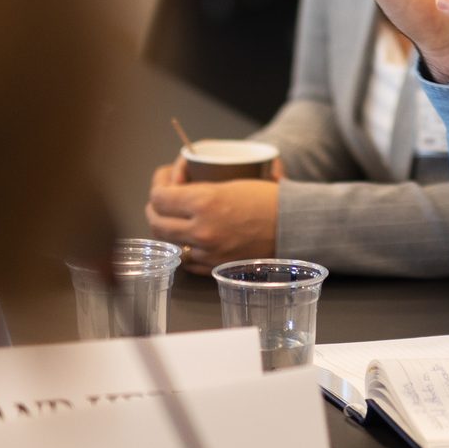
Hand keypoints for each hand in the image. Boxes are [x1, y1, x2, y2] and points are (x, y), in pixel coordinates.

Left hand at [146, 164, 280, 274]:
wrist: (294, 225)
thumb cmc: (267, 198)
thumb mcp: (230, 182)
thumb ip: (198, 187)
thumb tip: (177, 183)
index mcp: (204, 202)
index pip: (159, 197)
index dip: (158, 185)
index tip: (165, 180)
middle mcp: (200, 229)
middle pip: (156, 222)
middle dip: (154, 208)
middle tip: (162, 200)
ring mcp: (207, 252)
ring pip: (169, 242)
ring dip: (167, 228)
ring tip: (174, 219)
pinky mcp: (215, 267)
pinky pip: (187, 260)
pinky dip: (184, 247)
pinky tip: (190, 237)